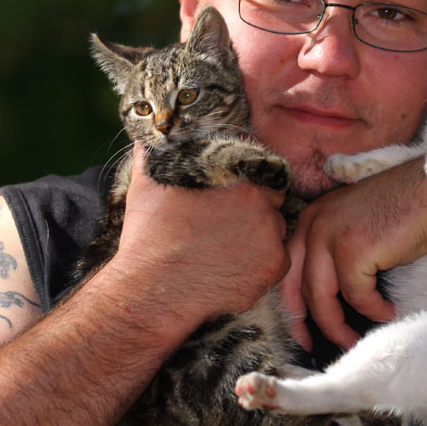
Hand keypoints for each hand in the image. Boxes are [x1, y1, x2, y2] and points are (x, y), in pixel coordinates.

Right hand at [112, 147, 290, 340]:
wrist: (152, 289)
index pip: (262, 169)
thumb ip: (155, 153)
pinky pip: (278, 262)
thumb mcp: (147, 182)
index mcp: (237, 175)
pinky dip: (262, 266)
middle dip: (257, 210)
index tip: (237, 195)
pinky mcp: (273, 267)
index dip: (251, 182)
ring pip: (276, 231)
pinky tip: (233, 268)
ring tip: (227, 249)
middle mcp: (260, 202)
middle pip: (272, 201)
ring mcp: (270, 235)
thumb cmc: (148, 235)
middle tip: (231, 226)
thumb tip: (147, 136)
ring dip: (261, 237)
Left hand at [284, 159, 426, 348]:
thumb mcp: (355, 225)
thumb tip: (328, 294)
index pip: (288, 268)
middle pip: (295, 286)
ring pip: (320, 298)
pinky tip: (387, 310)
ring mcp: (331, 235)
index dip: (291, 303)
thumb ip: (333, 250)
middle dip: (302, 323)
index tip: (301, 329)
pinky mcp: (353, 250)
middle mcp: (314, 223)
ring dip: (337, 326)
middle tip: (312, 346)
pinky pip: (357, 296)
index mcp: (311, 218)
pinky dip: (372, 309)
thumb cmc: (404, 211)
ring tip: (353, 339)